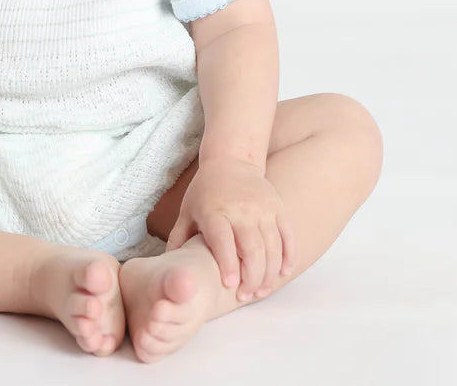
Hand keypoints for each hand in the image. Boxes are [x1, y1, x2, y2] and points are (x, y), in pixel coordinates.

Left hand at [166, 158, 295, 301]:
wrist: (231, 160)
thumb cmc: (205, 191)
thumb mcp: (187, 210)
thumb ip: (179, 238)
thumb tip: (168, 267)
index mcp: (215, 211)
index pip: (223, 241)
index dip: (228, 264)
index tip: (231, 285)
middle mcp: (241, 210)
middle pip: (252, 249)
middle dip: (252, 278)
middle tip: (246, 296)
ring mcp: (262, 209)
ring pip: (272, 247)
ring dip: (270, 273)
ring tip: (261, 291)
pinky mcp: (278, 207)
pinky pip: (288, 236)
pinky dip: (288, 257)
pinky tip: (282, 273)